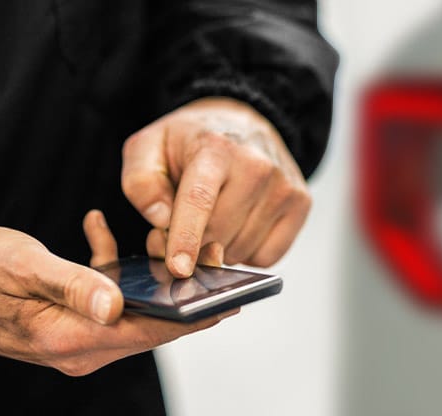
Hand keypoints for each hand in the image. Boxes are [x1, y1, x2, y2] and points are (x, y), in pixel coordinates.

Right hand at [0, 210, 233, 375]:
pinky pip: (102, 296)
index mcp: (72, 339)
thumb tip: (119, 303)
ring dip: (150, 278)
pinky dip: (108, 266)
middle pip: (149, 324)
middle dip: (183, 293)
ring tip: (170, 241)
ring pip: (132, 309)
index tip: (233, 299)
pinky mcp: (66, 318)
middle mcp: (79, 346)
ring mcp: (73, 334)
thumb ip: (73, 284)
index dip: (194, 316)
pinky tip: (100, 230)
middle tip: (214, 257)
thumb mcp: (23, 269)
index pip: (150, 331)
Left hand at [122, 97, 311, 276]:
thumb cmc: (190, 143)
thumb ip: (141, 183)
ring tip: (214, 219)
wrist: (240, 122)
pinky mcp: (301, 204)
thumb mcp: (149, 147)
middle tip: (183, 227)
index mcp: (215, 148)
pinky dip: (247, 252)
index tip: (178, 268)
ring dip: (220, 248)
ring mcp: (283, 186)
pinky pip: (267, 257)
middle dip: (194, 244)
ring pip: (241, 250)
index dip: (186, 238)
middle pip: (218, 234)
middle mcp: (257, 165)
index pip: (200, 200)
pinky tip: (239, 225)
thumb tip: (160, 219)